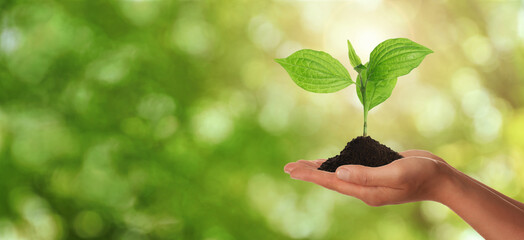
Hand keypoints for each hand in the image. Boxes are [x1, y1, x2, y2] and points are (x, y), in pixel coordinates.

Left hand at [284, 150, 450, 205]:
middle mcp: (364, 188)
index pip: (332, 182)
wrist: (440, 177)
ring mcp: (370, 181)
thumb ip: (367, 174)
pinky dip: (337, 164)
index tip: (292, 170)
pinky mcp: (375, 171)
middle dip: (308, 173)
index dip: (310, 175)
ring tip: (302, 165)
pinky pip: (351, 168)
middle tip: (287, 167)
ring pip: (338, 174)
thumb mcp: (394, 173)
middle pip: (330, 179)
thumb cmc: (421, 175)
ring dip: (320, 169)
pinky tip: (330, 162)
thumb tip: (339, 172)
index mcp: (366, 192)